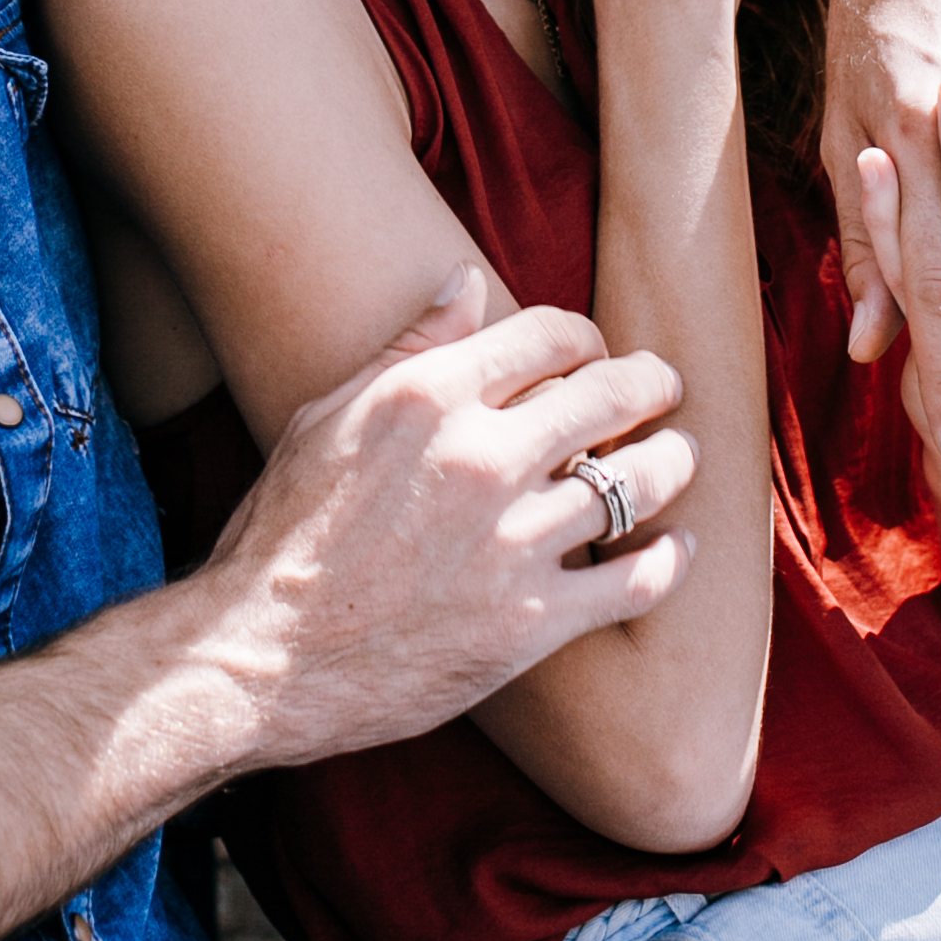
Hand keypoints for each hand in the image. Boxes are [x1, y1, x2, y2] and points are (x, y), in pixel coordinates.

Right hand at [200, 266, 701, 767]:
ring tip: (679, 457)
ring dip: (670, 462)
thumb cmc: (285, 533)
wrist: (262, 659)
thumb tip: (470, 280)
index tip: (594, 352)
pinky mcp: (531, 623)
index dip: (586, 338)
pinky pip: (634, 581)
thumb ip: (410, 347)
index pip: (550, 335)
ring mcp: (512, 544)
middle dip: (649, 384)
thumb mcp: (328, 416)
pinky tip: (677, 545)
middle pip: (608, 397)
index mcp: (430, 397)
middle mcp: (480, 459)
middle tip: (664, 387)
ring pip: (635, 484)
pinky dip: (668, 559)